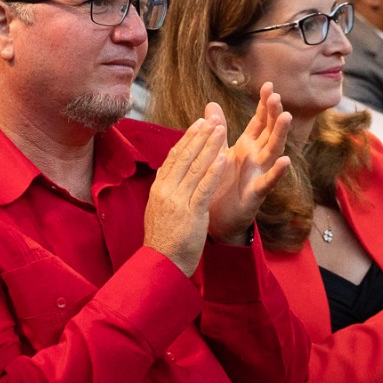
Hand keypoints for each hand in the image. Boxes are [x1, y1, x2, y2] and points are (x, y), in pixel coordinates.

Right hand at [144, 116, 228, 275]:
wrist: (162, 263)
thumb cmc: (164, 239)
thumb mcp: (159, 209)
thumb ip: (166, 189)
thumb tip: (168, 172)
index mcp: (159, 188)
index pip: (174, 157)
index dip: (187, 138)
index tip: (198, 123)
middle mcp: (166, 190)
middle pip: (185, 157)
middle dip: (200, 136)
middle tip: (212, 119)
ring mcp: (178, 201)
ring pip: (196, 168)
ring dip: (210, 146)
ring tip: (221, 129)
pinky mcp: (191, 213)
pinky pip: (204, 188)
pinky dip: (214, 171)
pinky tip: (224, 157)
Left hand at [206, 85, 291, 244]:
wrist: (217, 218)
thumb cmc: (221, 184)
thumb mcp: (218, 152)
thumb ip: (219, 129)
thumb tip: (212, 104)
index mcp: (247, 146)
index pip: (259, 122)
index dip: (264, 105)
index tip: (268, 86)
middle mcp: (257, 158)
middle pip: (269, 131)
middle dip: (273, 114)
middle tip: (276, 96)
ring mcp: (259, 174)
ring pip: (272, 151)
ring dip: (280, 134)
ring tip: (285, 117)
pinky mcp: (256, 193)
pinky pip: (268, 181)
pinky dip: (277, 171)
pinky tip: (285, 160)